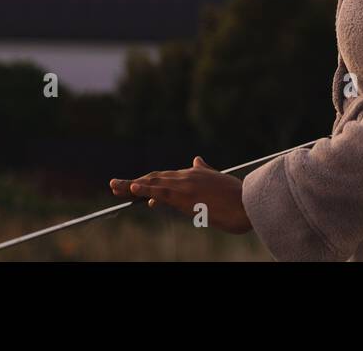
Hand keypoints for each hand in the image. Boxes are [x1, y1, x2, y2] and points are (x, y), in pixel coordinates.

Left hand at [109, 156, 251, 233]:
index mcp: (193, 174)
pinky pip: (161, 192)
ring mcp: (185, 185)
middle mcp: (187, 176)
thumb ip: (204, 170)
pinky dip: (145, 189)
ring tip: (115, 187)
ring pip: (153, 183)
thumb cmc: (236, 197)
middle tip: (115, 185)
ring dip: (132, 186)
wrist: (247, 203)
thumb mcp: (217, 180)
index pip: (164, 178)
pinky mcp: (185, 195)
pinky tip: (132, 188)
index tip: (133, 187)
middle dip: (134, 182)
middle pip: (154, 178)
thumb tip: (196, 159)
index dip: (147, 182)